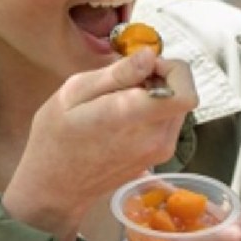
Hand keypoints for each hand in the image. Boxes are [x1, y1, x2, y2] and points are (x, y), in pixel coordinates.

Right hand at [2, 49, 197, 240]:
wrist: (56, 186)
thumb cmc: (56, 136)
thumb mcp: (74, 92)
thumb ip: (118, 73)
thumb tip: (151, 54)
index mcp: (133, 117)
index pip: (185, 92)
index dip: (172, 68)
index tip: (145, 65)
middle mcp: (156, 137)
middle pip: (184, 92)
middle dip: (161, 77)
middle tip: (126, 81)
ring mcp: (161, 150)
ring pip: (179, 106)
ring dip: (159, 94)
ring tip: (122, 99)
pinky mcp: (161, 156)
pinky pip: (170, 121)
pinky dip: (156, 111)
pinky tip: (126, 116)